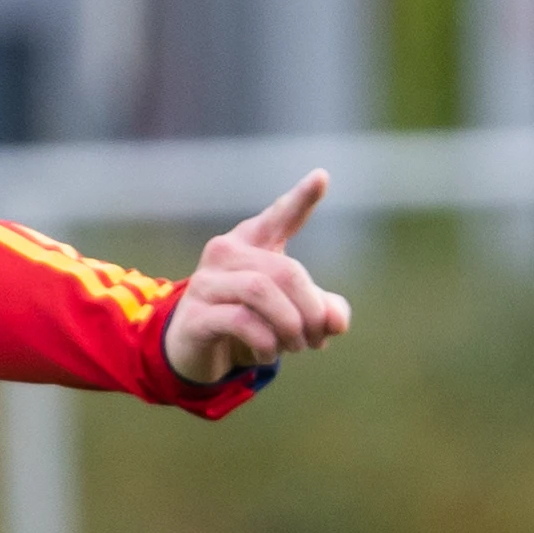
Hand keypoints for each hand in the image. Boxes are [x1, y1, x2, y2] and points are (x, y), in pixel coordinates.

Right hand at [166, 172, 353, 385]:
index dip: (300, 199)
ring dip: (290, 325)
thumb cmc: (249, 322)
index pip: (278, 217)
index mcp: (251, 243)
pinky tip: (270, 355)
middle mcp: (225, 254)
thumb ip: (321, 311)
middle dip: (311, 309)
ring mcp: (206, 282)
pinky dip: (266, 343)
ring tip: (297, 347)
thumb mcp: (291, 315)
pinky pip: (240, 321)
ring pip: (260, 291)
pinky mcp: (196, 316)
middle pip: (285, 271)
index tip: (322, 177)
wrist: (196, 353)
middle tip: (318, 338)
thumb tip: (337, 322)